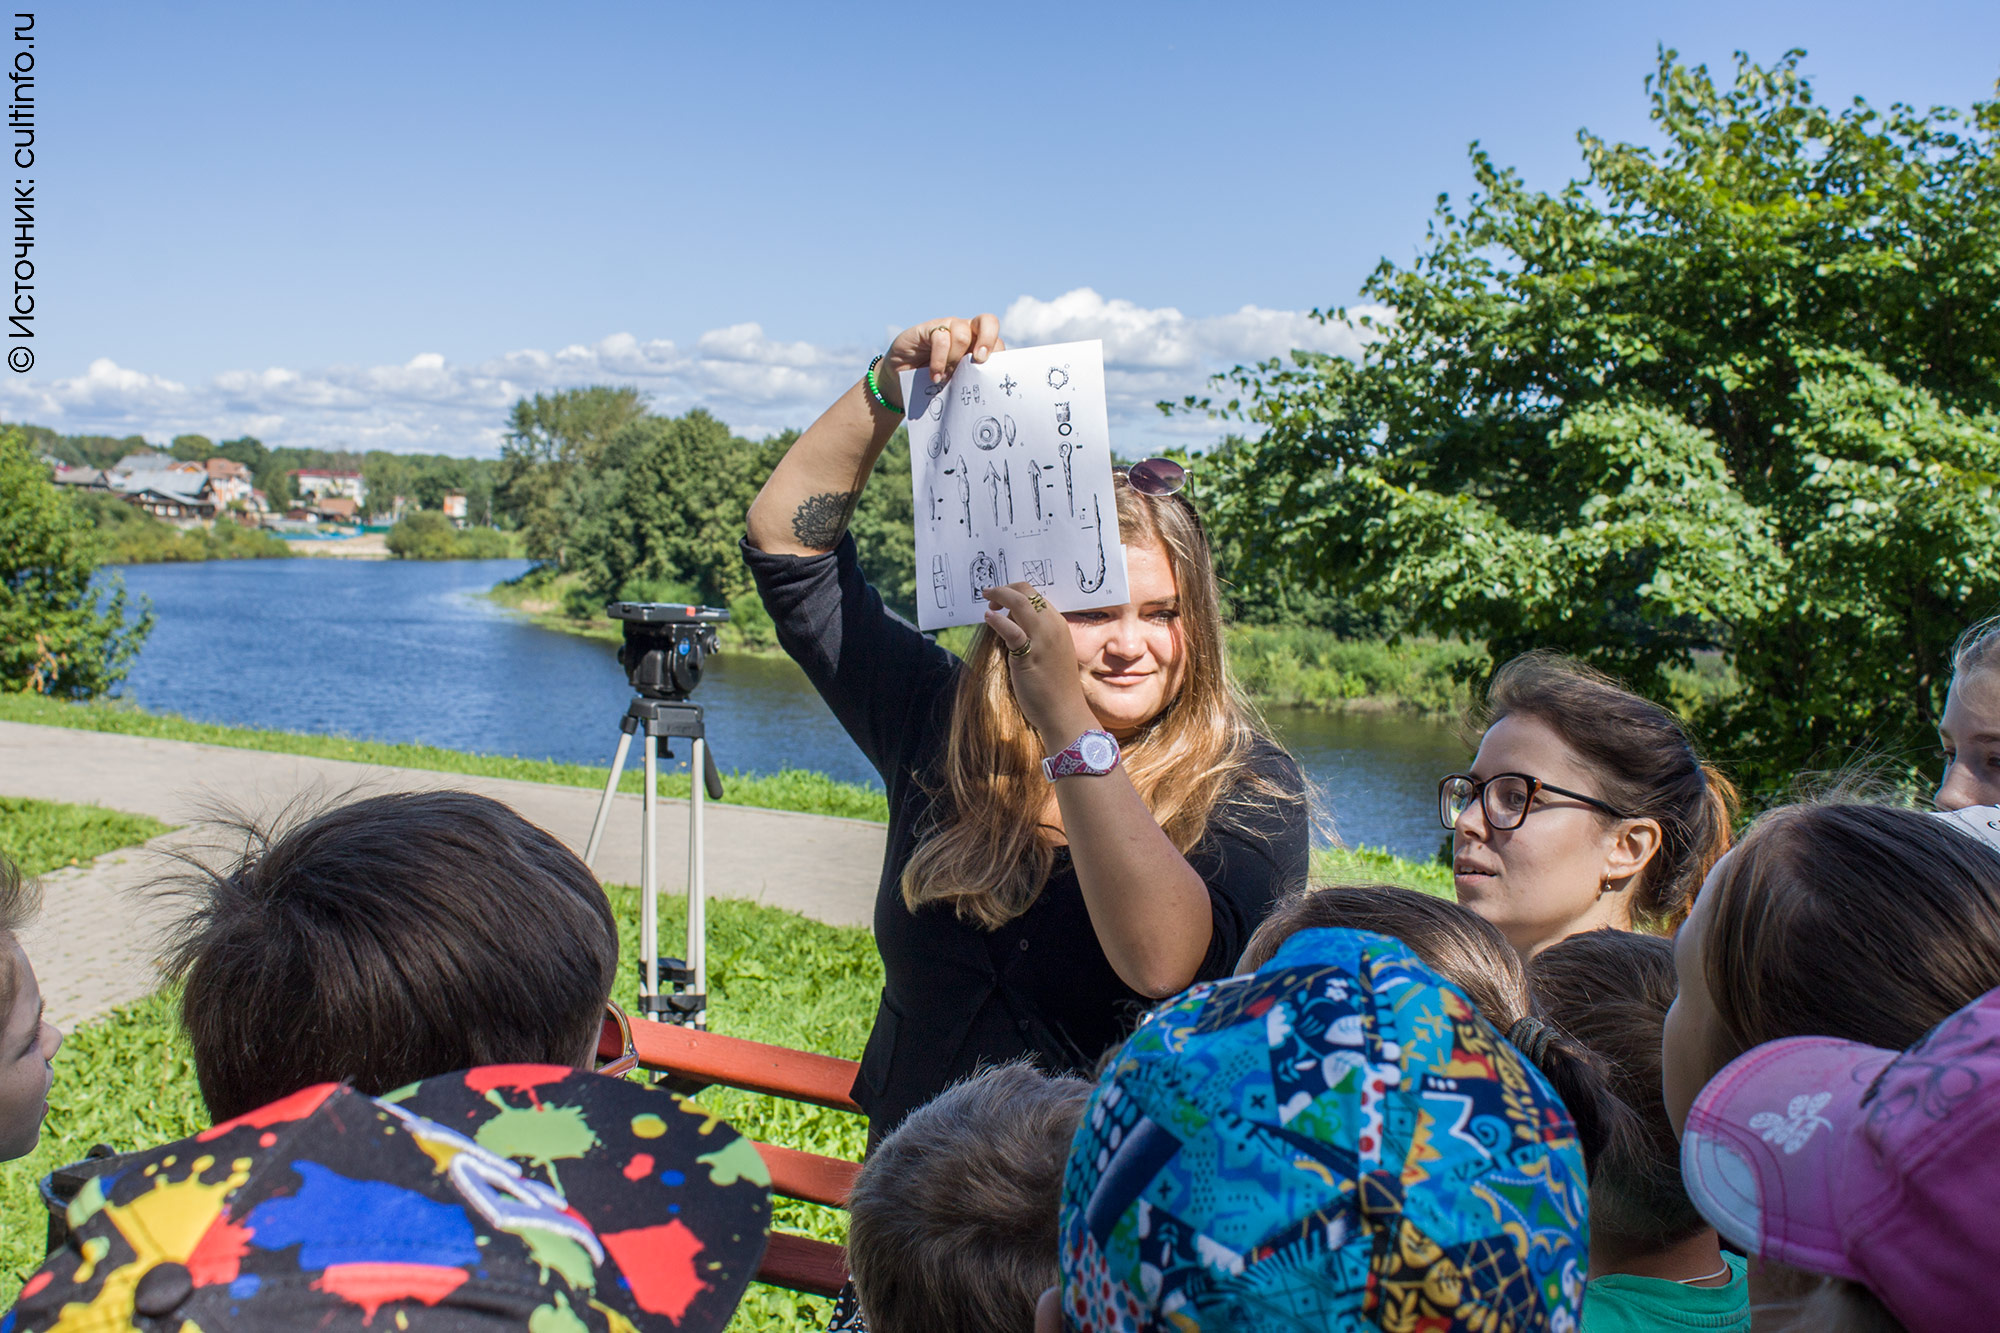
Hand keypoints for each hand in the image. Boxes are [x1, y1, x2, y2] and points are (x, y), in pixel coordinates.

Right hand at [879, 315, 1004, 410]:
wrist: (901, 379)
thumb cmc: (934, 383)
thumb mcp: (956, 383)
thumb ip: (970, 379)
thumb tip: (987, 390)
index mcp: (978, 345)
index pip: (996, 341)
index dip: (997, 354)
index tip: (989, 373)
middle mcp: (966, 331)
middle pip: (987, 321)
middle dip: (988, 340)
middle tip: (979, 360)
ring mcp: (947, 327)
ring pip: (961, 333)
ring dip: (955, 359)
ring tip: (946, 378)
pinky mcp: (928, 329)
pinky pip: (940, 338)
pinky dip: (939, 360)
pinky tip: (935, 376)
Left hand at [982, 582, 1094, 748]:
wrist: (1064, 711)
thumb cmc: (1055, 685)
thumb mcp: (1049, 652)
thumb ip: (1036, 636)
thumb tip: (1013, 624)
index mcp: (1057, 624)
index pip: (1035, 595)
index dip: (1015, 591)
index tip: (1001, 599)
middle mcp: (1052, 626)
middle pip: (1027, 592)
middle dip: (1005, 589)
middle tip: (989, 596)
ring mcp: (1042, 639)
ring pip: (1020, 603)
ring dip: (999, 597)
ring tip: (987, 604)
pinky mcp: (1029, 655)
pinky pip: (1011, 630)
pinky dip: (997, 621)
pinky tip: (988, 618)